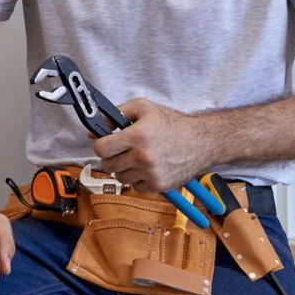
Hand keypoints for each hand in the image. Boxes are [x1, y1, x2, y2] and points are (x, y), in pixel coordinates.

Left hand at [93, 98, 208, 192]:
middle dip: (112, 156)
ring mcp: (150, 174)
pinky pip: (135, 186)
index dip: (101, 145)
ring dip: (124, 168)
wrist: (201, 141)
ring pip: (120, 177)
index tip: (107, 142)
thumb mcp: (143, 107)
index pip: (101, 149)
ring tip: (137, 157)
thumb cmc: (172, 123)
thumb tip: (94, 130)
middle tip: (122, 149)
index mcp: (137, 136)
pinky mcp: (158, 186)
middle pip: (107, 165)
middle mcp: (143, 157)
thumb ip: (115, 114)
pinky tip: (148, 167)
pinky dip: (138, 178)